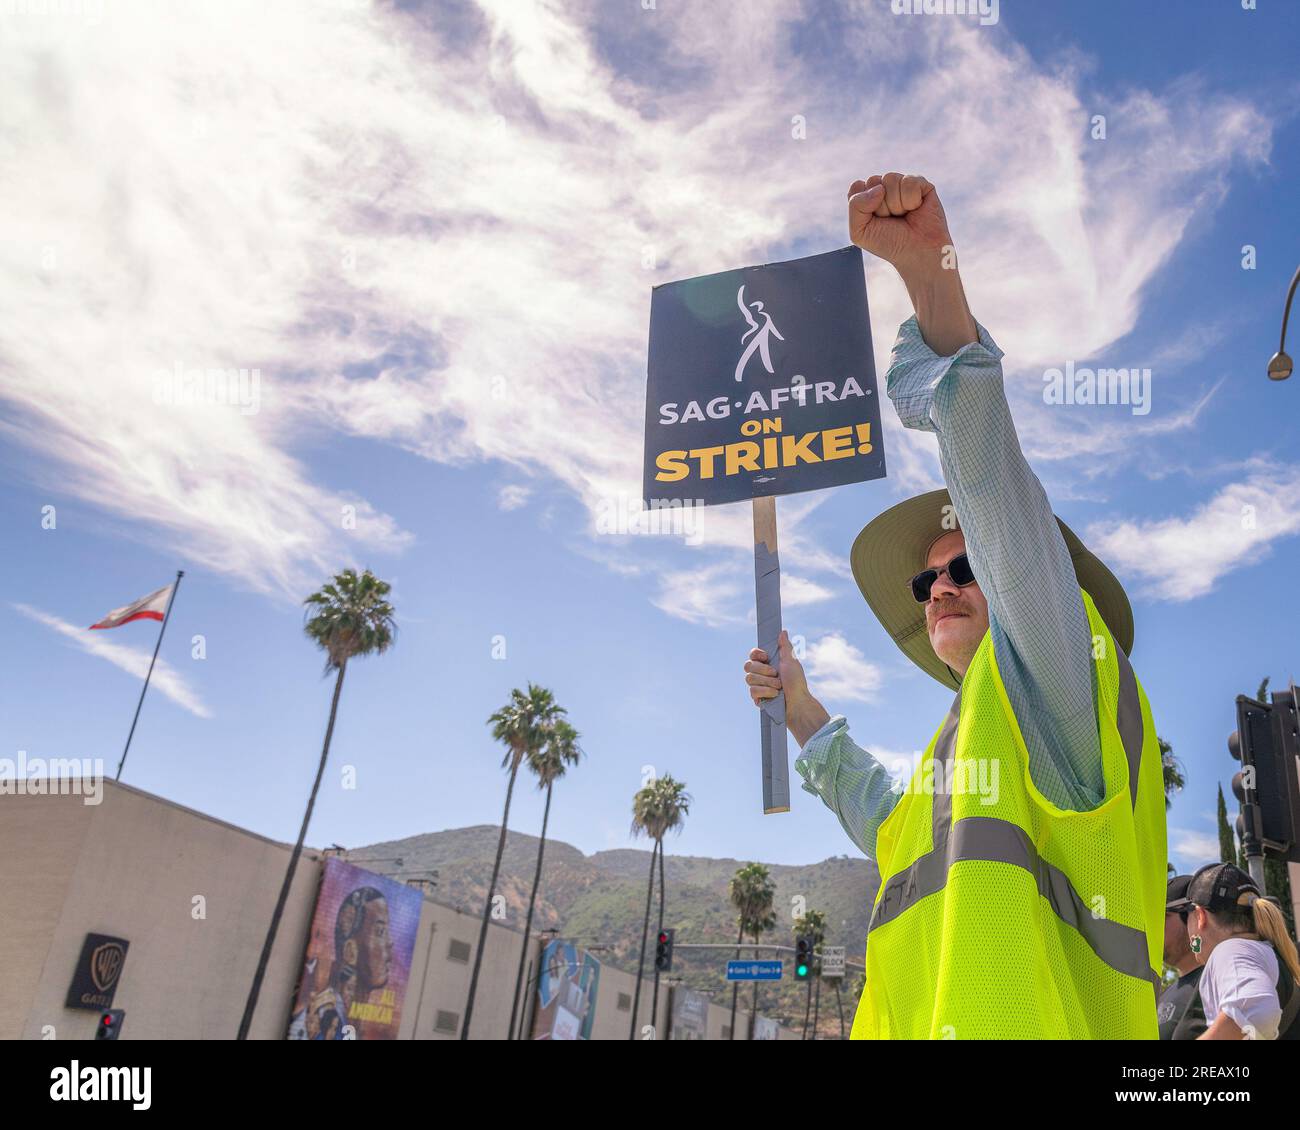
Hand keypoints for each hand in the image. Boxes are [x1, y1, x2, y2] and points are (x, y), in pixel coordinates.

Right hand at [745, 630, 828, 744]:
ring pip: (749, 679)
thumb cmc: (797, 682)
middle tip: (776, 673)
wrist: (798, 702)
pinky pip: (753, 691)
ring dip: (767, 682)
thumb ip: (785, 647)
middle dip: (763, 670)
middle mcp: (760, 674)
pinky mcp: (756, 698)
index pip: (752, 655)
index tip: (766, 657)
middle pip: (747, 666)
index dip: (756, 654)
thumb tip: (782, 632)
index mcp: (767, 663)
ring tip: (778, 686)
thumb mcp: (791, 662)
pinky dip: (766, 692)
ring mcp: (757, 686)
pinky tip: (775, 695)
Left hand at [847, 173, 952, 272]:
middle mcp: (884, 188)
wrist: (917, 252)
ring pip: (890, 178)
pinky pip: (909, 181)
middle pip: (873, 180)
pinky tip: (916, 208)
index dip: (863, 205)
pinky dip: (911, 199)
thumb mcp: (859, 232)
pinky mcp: (920, 183)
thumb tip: (880, 187)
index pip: (857, 186)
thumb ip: (855, 206)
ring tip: (904, 215)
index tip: (874, 221)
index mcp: (867, 197)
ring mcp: (902, 184)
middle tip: (891, 220)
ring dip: (896, 204)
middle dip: (880, 206)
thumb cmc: (888, 243)